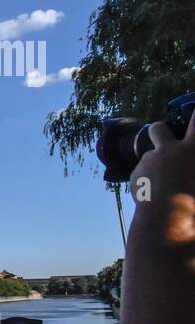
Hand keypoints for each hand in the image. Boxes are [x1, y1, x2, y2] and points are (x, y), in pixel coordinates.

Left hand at [129, 121, 194, 246]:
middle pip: (158, 128)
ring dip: (154, 166)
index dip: (194, 114)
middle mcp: (168, 150)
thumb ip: (191, 167)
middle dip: (159, 129)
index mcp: (191, 149)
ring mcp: (148, 161)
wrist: (167, 215)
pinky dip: (146, 181)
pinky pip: (141, 175)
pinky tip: (153, 196)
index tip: (193, 109)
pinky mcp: (135, 174)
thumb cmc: (193, 198)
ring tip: (163, 187)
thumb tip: (185, 170)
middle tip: (162, 134)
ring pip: (148, 158)